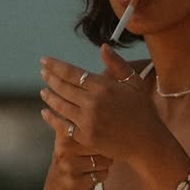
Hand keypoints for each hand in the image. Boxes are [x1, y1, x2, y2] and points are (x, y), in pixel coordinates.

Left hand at [39, 44, 162, 166]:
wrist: (147, 143)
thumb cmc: (143, 111)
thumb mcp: (134, 83)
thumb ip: (117, 64)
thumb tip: (103, 46)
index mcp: (104, 87)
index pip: (73, 73)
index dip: (56, 66)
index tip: (45, 60)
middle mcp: (93, 103)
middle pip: (63, 88)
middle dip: (50, 78)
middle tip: (43, 72)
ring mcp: (87, 121)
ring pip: (61, 105)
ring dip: (49, 97)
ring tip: (43, 91)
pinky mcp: (85, 137)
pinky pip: (63, 125)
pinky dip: (52, 118)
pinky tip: (45, 112)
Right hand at [46, 127, 113, 189]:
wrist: (61, 188)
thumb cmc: (75, 158)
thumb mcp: (73, 139)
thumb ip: (83, 123)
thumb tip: (103, 106)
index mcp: (64, 134)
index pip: (91, 127)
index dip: (103, 132)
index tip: (106, 135)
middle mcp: (63, 149)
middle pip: (100, 143)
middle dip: (106, 149)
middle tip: (101, 152)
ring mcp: (67, 167)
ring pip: (103, 161)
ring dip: (106, 163)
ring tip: (97, 163)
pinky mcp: (74, 183)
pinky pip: (101, 175)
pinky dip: (103, 175)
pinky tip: (93, 174)